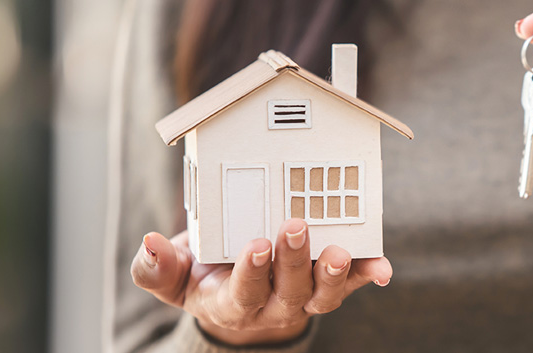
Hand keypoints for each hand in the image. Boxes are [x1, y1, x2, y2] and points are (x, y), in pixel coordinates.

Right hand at [130, 219, 392, 345]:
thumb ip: (157, 267)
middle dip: (294, 260)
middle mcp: (273, 306)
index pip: (244, 292)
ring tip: (341, 251)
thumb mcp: (172, 280)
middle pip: (289, 291)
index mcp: (233, 303)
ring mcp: (304, 298)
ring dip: (336, 274)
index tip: (255, 244)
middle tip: (296, 226)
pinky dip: (369, 275)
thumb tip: (150, 243)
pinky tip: (382, 267)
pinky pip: (353, 284)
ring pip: (323, 294)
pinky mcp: (327, 285)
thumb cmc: (204, 281)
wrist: (236, 303)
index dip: (251, 272)